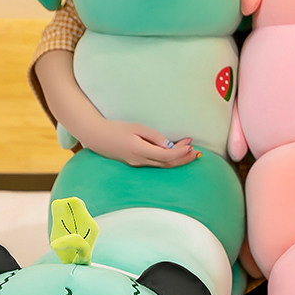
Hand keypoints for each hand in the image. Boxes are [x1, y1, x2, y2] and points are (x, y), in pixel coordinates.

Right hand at [81, 120, 199, 167]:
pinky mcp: (136, 163)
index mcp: (139, 150)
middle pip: (167, 163)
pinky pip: (156, 164)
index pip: (165, 155)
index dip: (180, 152)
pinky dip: (168, 160)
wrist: (97, 137)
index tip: (191, 144)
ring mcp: (137, 164)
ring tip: (191, 153)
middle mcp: (139, 161)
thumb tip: (169, 145)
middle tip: (198, 152)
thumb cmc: (116, 129)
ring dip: (178, 160)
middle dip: (184, 158)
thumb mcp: (136, 128)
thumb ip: (154, 137)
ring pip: (162, 165)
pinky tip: (175, 155)